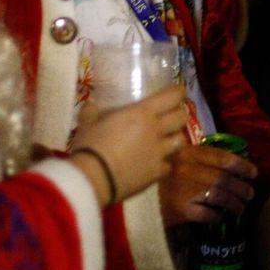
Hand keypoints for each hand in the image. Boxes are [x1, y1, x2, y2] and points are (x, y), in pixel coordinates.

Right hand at [72, 85, 188, 204]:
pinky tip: (156, 164)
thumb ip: (91, 111)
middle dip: (179, 114)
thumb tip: (91, 104)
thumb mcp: (87, 122)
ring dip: (175, 138)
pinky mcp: (157, 173)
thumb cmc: (91, 144)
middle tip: (171, 115)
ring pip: (180, 142)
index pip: (172, 96)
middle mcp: (156, 130)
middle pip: (182, 118)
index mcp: (143, 113)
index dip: (178, 92)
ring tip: (167, 139)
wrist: (94, 178)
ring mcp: (159, 153)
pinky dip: (164, 164)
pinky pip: (168, 166)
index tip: (177, 91)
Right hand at [159, 142, 257, 225]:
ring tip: (240, 208)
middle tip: (249, 193)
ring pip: (220, 195)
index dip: (241, 165)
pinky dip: (217, 216)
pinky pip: (207, 213)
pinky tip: (221, 218)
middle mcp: (187, 168)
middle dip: (241, 187)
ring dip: (234, 203)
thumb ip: (193, 160)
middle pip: (223, 178)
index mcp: (186, 153)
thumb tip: (223, 168)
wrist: (128, 199)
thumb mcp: (171, 160)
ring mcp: (184, 189)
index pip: (221, 157)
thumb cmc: (152, 178)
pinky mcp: (181, 210)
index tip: (253, 172)